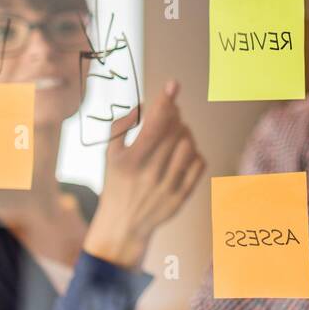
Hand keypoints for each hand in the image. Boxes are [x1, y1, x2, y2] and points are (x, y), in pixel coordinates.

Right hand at [84, 80, 206, 268]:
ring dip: (185, 133)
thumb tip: (143, 104)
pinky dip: (194, 152)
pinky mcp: (182, 196)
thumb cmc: (117, 181)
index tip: (173, 85)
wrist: (123, 224)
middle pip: (174, 131)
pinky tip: (182, 153)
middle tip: (169, 114)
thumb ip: (121, 126)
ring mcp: (168, 187)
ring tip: (175, 134)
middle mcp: (150, 174)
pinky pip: (199, 163)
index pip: (154, 125)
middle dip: (174, 116)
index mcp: (130, 161)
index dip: (165, 101)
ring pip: (189, 145)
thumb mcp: (110, 154)